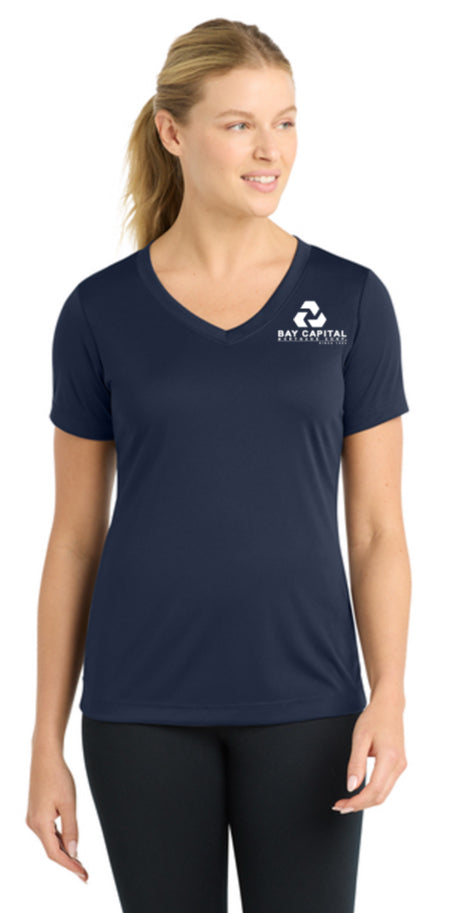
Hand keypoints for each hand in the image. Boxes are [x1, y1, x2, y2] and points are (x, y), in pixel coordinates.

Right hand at [25, 748, 88, 881]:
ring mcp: (33, 818)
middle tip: (84, 873)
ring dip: (64, 851)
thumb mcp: (69, 804)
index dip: (70, 866)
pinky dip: (58, 840)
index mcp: (40, 824)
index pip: (55, 854)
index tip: (83, 874)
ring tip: (79, 862)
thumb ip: (71, 829)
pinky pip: (47, 832)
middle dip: (68, 862)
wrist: (45, 757)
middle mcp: (33, 824)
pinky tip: (68, 844)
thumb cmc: (58, 777)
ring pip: (49, 841)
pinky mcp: (36, 813)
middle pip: (51, 849)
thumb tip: (74, 852)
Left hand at [331, 694, 407, 813]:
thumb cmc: (374, 718)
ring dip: (365, 801)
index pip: (373, 791)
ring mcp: (400, 766)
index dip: (357, 802)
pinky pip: (385, 785)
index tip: (341, 804)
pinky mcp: (398, 765)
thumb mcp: (360, 738)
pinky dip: (372, 792)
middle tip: (340, 807)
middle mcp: (399, 765)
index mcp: (390, 759)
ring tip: (347, 801)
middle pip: (380, 797)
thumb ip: (356, 763)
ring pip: (383, 793)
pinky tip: (359, 792)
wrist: (389, 706)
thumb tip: (351, 787)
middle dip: (359, 805)